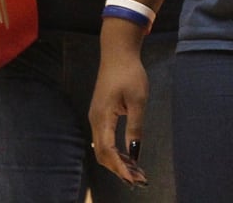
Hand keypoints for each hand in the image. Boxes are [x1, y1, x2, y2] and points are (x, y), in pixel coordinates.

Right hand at [88, 42, 150, 188]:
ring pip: (102, 148)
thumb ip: (135, 127)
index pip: (108, 150)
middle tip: (138, 178)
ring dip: (116, 161)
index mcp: (103, 116)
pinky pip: (104, 139)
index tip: (134, 179)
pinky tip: (127, 156)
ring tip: (135, 171)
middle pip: (102, 153)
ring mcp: (96, 116)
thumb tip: (134, 153)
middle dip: (118, 169)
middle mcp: (95, 119)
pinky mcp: (100, 114)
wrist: (118, 52)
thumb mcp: (138, 100)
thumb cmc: (129, 72)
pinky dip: (114, 151)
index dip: (119, 167)